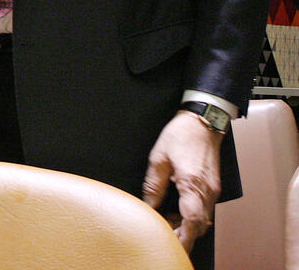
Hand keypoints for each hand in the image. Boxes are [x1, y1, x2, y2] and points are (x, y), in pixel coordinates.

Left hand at [142, 111, 222, 252]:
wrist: (203, 121)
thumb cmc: (182, 135)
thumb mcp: (159, 158)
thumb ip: (153, 185)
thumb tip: (149, 204)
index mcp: (193, 185)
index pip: (192, 221)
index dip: (183, 236)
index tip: (171, 243)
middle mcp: (208, 191)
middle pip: (199, 225)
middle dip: (183, 234)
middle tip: (164, 231)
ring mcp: (213, 189)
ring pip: (203, 218)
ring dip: (187, 225)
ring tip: (167, 220)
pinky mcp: (213, 185)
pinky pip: (205, 207)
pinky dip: (193, 215)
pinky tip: (178, 209)